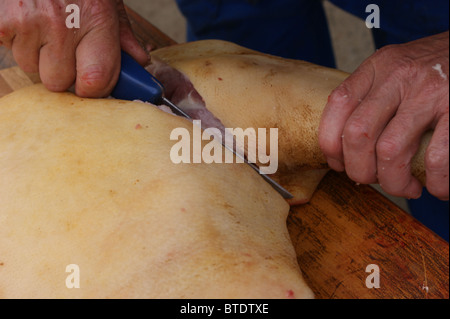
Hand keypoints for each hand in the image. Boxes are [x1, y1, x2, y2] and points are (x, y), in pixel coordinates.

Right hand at [0, 0, 148, 96]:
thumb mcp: (109, 2)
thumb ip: (124, 36)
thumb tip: (140, 64)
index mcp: (96, 21)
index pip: (95, 82)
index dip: (93, 90)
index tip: (92, 85)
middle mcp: (62, 25)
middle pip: (59, 82)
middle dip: (63, 74)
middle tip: (66, 51)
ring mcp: (29, 23)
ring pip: (32, 70)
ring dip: (39, 59)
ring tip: (46, 31)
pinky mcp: (2, 23)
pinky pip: (10, 53)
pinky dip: (18, 44)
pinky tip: (29, 24)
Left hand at [319, 31, 448, 200]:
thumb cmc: (441, 66)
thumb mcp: (400, 67)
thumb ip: (374, 95)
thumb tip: (347, 148)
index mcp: (379, 66)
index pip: (338, 104)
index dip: (331, 144)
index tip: (340, 164)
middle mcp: (400, 76)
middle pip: (357, 134)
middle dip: (359, 171)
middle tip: (373, 180)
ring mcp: (430, 92)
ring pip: (389, 151)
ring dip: (394, 182)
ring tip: (407, 188)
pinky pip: (436, 159)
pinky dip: (435, 183)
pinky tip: (436, 186)